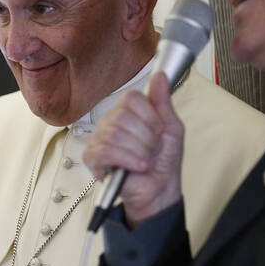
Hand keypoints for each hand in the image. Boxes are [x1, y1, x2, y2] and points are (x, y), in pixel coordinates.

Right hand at [83, 72, 183, 227]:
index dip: (150, 116)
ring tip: (145, 160)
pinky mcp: (92, 158)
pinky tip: (137, 166)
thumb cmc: (163, 161)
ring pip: (116, 134)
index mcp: (127, 112)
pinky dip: (128, 160)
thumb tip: (160, 76)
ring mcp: (99, 139)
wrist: (160, 189)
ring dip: (140, 152)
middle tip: (152, 150)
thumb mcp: (171, 128)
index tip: (159, 130)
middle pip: (123, 116)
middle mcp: (110, 122)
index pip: (131, 97)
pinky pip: (106, 150)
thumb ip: (163, 101)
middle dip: (146, 138)